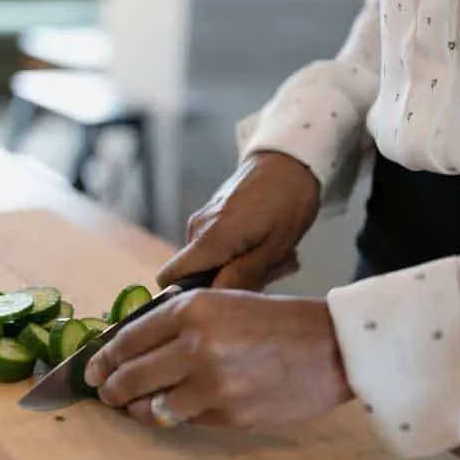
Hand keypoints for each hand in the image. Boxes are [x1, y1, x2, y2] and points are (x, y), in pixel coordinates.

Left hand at [83, 289, 353, 430]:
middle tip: (104, 393)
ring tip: (132, 407)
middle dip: (109, 389)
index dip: (102, 358)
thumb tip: (131, 346)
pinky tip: (172, 410)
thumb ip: (178, 321)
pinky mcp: (228, 415)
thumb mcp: (223, 303)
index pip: (128, 339)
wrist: (331, 347)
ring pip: (150, 406)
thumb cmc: (276, 321)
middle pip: (129, 376)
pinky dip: (172, 416)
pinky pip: (184, 420)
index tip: (92, 368)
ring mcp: (212, 384)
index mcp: (193, 309)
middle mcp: (197, 345)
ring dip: (135, 409)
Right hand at [158, 152, 319, 291]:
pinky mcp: (213, 217)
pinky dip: (242, 254)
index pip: (168, 279)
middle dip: (227, 284)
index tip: (221, 301)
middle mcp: (198, 229)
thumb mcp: (274, 246)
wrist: (291, 159)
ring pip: (210, 263)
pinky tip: (268, 246)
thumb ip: (242, 276)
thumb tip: (214, 300)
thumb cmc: (288, 200)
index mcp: (210, 238)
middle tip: (267, 275)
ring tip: (275, 257)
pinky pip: (219, 248)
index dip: (186, 296)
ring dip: (241, 269)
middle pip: (194, 276)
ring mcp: (204, 221)